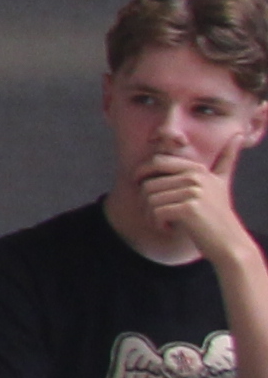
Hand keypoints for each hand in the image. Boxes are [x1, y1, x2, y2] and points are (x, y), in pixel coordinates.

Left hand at [138, 155, 267, 269]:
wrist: (229, 243)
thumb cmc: (217, 215)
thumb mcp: (221, 183)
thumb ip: (226, 160)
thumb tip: (238, 134)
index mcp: (198, 169)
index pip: (157, 161)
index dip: (142, 173)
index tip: (139, 186)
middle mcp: (196, 177)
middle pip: (149, 182)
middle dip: (144, 200)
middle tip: (155, 213)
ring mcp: (194, 192)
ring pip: (149, 199)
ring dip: (151, 215)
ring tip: (164, 223)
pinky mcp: (190, 208)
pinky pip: (156, 212)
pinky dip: (157, 224)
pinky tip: (169, 229)